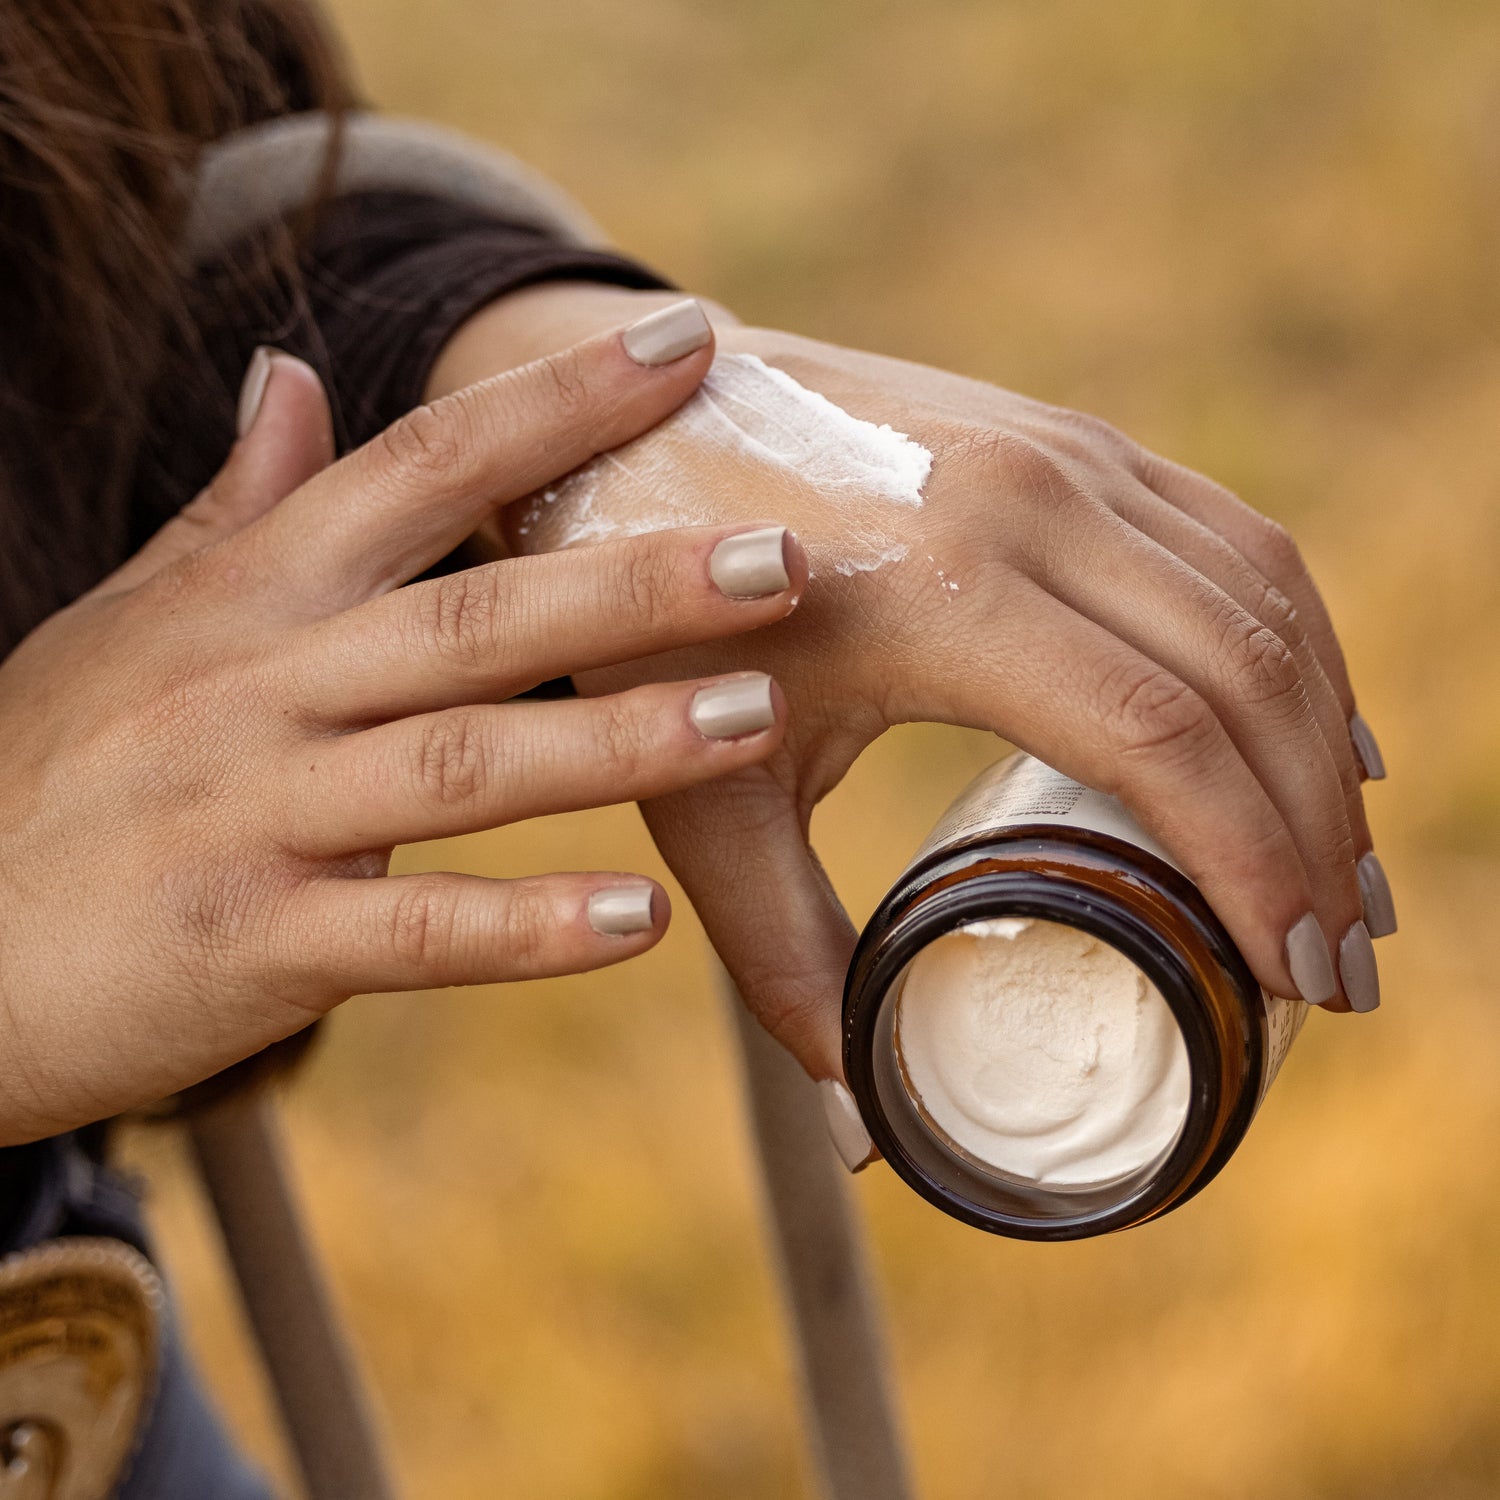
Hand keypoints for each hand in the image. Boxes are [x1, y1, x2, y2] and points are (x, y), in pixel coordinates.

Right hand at [0, 311, 809, 1143]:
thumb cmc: (50, 776)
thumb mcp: (133, 620)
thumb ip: (234, 507)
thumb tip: (291, 372)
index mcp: (253, 597)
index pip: (422, 464)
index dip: (559, 402)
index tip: (686, 344)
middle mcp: (262, 686)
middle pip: (477, 612)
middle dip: (633, 580)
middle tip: (781, 556)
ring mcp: (253, 811)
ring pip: (462, 759)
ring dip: (616, 740)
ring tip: (753, 717)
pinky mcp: (248, 941)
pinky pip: (409, 930)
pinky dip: (525, 927)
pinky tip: (639, 919)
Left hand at [441, 291, 1388, 1083]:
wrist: (624, 428)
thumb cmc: (648, 618)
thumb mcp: (704, 792)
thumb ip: (784, 956)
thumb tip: (864, 1123)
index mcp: (938, 589)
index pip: (1155, 737)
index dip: (1249, 863)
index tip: (1292, 978)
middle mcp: (1026, 498)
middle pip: (1244, 674)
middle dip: (1315, 830)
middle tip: (1338, 965)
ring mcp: (1062, 451)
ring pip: (1263, 598)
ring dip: (1328, 739)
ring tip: (1343, 872)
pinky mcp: (1071, 438)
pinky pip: (1232, 540)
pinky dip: (1299, 644)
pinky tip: (1318, 728)